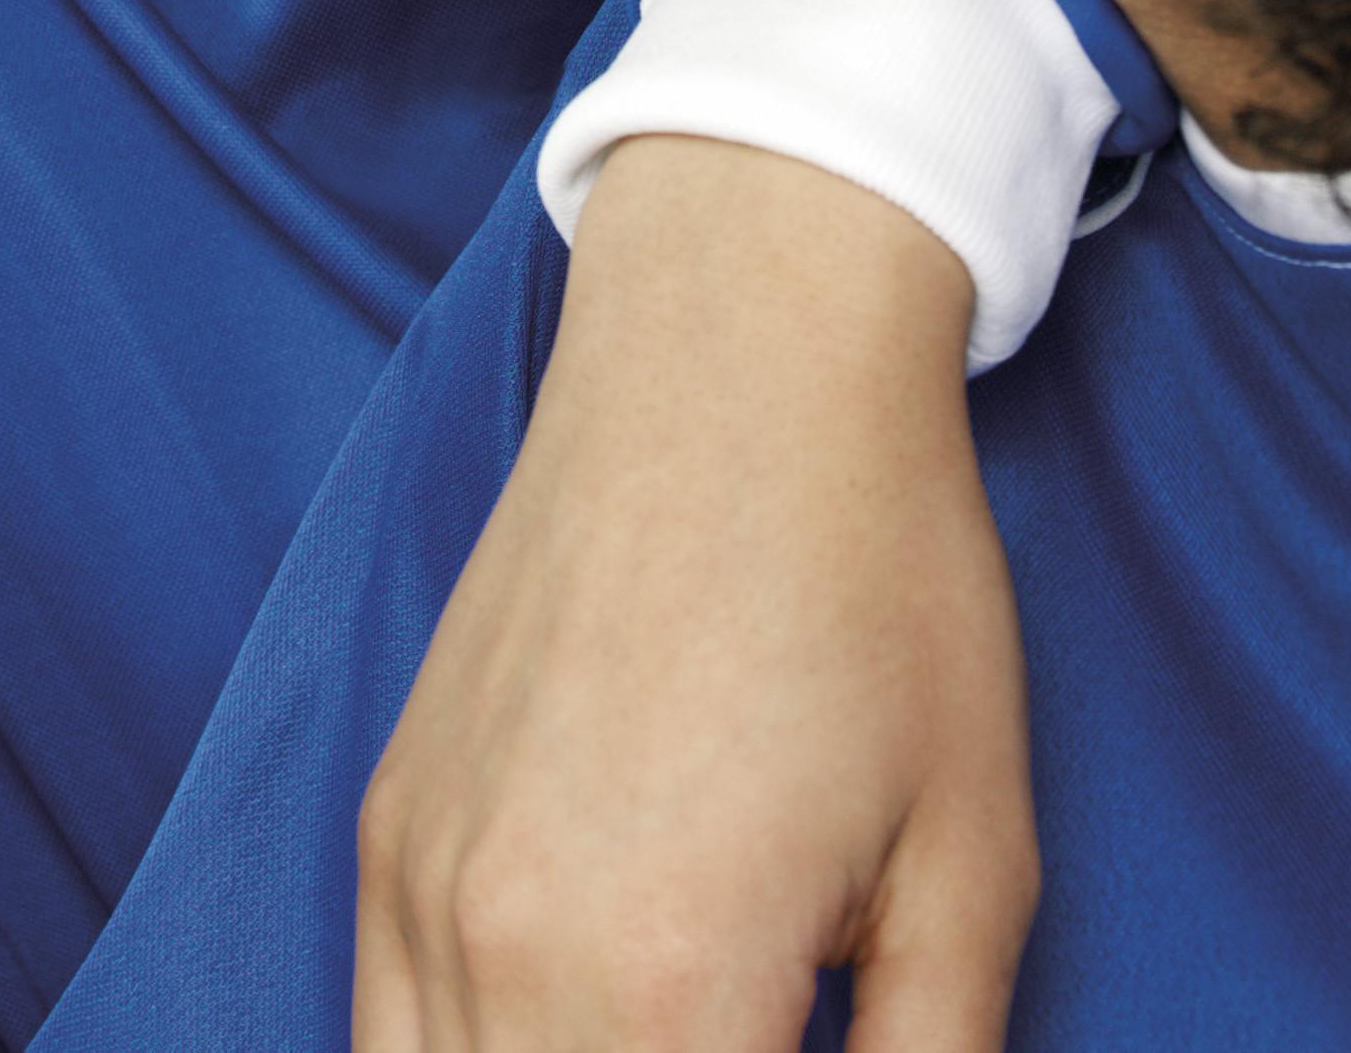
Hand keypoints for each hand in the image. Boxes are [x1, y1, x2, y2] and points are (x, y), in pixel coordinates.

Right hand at [355, 137, 1033, 1052]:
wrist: (738, 365)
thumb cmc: (882, 594)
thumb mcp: (970, 872)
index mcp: (665, 989)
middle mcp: (504, 954)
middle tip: (756, 1039)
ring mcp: (421, 888)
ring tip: (668, 1041)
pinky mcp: (389, 828)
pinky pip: (379, 1038)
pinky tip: (560, 1040)